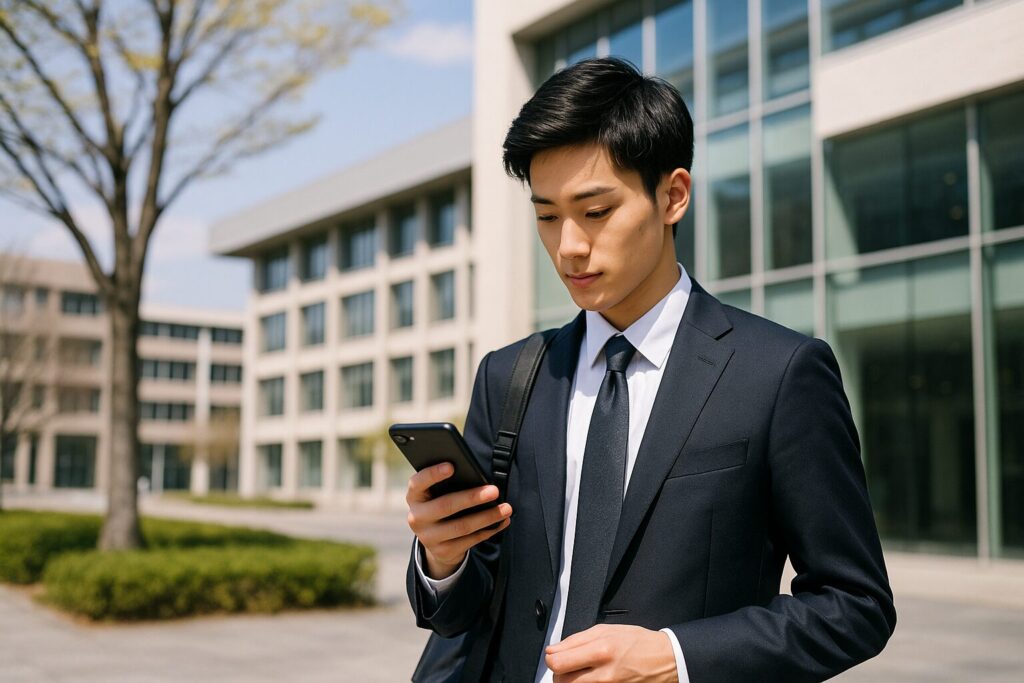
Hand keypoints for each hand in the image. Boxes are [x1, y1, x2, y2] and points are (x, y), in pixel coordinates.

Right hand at [405, 462, 512, 579]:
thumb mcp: (437, 493)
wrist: (435, 538)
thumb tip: (477, 477)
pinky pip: (470, 541)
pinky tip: (502, 522)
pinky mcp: (443, 551)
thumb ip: (448, 484)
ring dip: (487, 517)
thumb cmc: (441, 503)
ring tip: (506, 508)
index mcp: (414, 496)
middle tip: (494, 490)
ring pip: (462, 526)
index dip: (433, 474)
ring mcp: (429, 537)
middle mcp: (416, 517)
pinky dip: (489, 530)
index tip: (452, 466)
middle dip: (472, 498)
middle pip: (446, 506)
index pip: (418, 482)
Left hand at [545, 624, 677, 682]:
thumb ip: (576, 640)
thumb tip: (553, 650)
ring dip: (569, 680)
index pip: (558, 663)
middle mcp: (604, 674)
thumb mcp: (607, 630)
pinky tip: (589, 678)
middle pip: (561, 680)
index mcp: (601, 650)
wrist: (665, 660)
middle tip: (566, 664)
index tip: (553, 655)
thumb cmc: (638, 642)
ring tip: (578, 671)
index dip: (550, 659)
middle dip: (558, 672)